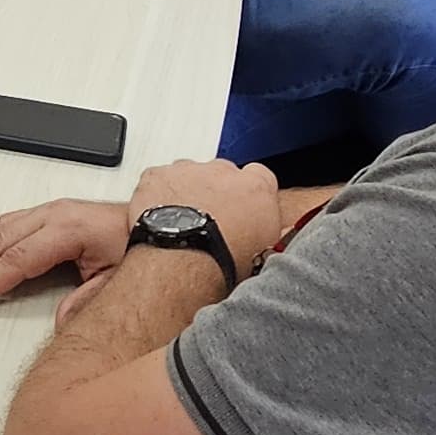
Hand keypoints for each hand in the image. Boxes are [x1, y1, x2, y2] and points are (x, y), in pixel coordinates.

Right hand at [0, 198, 133, 309]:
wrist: (160, 219)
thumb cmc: (141, 244)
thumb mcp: (122, 278)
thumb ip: (89, 301)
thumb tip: (62, 322)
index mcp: (67, 229)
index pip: (18, 260)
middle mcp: (53, 215)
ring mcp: (49, 212)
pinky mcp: (48, 213)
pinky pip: (5, 222)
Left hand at [131, 158, 283, 267]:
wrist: (183, 263)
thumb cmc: (222, 262)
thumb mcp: (264, 251)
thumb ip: (271, 231)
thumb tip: (279, 232)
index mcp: (256, 187)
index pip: (259, 177)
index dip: (247, 194)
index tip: (240, 208)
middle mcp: (223, 171)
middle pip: (221, 175)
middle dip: (215, 193)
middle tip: (207, 222)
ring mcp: (189, 171)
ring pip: (188, 176)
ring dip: (186, 193)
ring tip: (181, 225)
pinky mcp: (158, 176)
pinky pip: (157, 180)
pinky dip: (156, 196)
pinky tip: (159, 220)